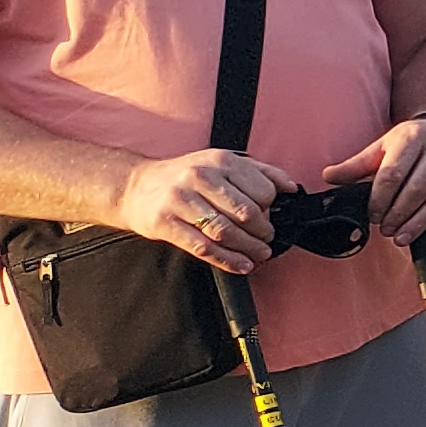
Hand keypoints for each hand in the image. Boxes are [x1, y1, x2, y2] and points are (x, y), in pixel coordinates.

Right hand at [115, 148, 297, 275]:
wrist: (134, 186)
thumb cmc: (184, 176)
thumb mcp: (221, 163)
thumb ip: (260, 171)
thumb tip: (291, 187)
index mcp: (220, 160)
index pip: (261, 190)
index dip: (271, 208)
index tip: (272, 218)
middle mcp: (200, 177)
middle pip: (245, 212)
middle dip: (263, 232)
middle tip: (268, 241)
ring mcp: (180, 200)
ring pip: (225, 231)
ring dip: (248, 249)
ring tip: (260, 256)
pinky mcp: (165, 223)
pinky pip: (202, 247)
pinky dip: (227, 259)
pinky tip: (241, 265)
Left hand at [327, 119, 425, 242]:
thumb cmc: (412, 141)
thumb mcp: (383, 146)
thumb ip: (356, 165)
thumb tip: (327, 177)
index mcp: (412, 137)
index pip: (393, 174)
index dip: (380, 199)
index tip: (373, 216)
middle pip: (417, 189)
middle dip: (398, 214)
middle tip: (385, 229)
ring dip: (417, 223)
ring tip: (400, 236)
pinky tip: (421, 223)